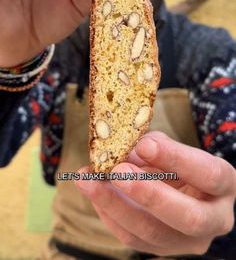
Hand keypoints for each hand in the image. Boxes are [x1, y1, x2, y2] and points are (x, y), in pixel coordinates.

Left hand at [76, 132, 235, 256]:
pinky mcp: (164, 249)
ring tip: (89, 181)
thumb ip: (155, 147)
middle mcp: (215, 218)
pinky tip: (93, 192)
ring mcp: (189, 240)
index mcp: (224, 184)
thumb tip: (126, 151)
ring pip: (153, 232)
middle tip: (116, 171)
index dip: (176, 159)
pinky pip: (133, 238)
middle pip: (187, 216)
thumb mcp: (174, 148)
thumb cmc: (180, 164)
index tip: (144, 146)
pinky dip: (109, 214)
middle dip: (148, 193)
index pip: (207, 174)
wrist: (184, 190)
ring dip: (116, 205)